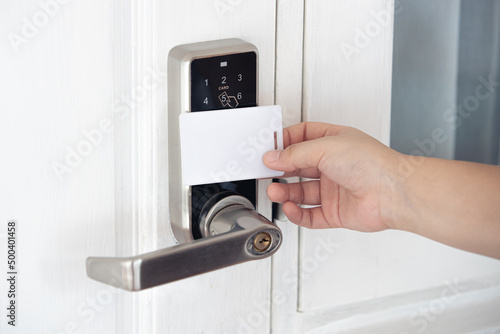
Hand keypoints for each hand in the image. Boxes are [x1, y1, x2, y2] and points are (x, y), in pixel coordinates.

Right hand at [263, 122, 399, 231]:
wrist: (393, 193)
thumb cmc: (372, 164)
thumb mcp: (325, 147)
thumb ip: (295, 154)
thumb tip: (273, 157)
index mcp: (333, 142)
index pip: (302, 138)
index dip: (284, 142)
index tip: (269, 149)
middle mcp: (333, 165)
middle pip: (298, 166)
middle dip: (280, 169)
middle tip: (264, 172)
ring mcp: (333, 189)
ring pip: (301, 192)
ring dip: (285, 192)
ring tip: (275, 191)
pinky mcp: (335, 212)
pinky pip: (309, 214)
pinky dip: (297, 214)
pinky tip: (290, 208)